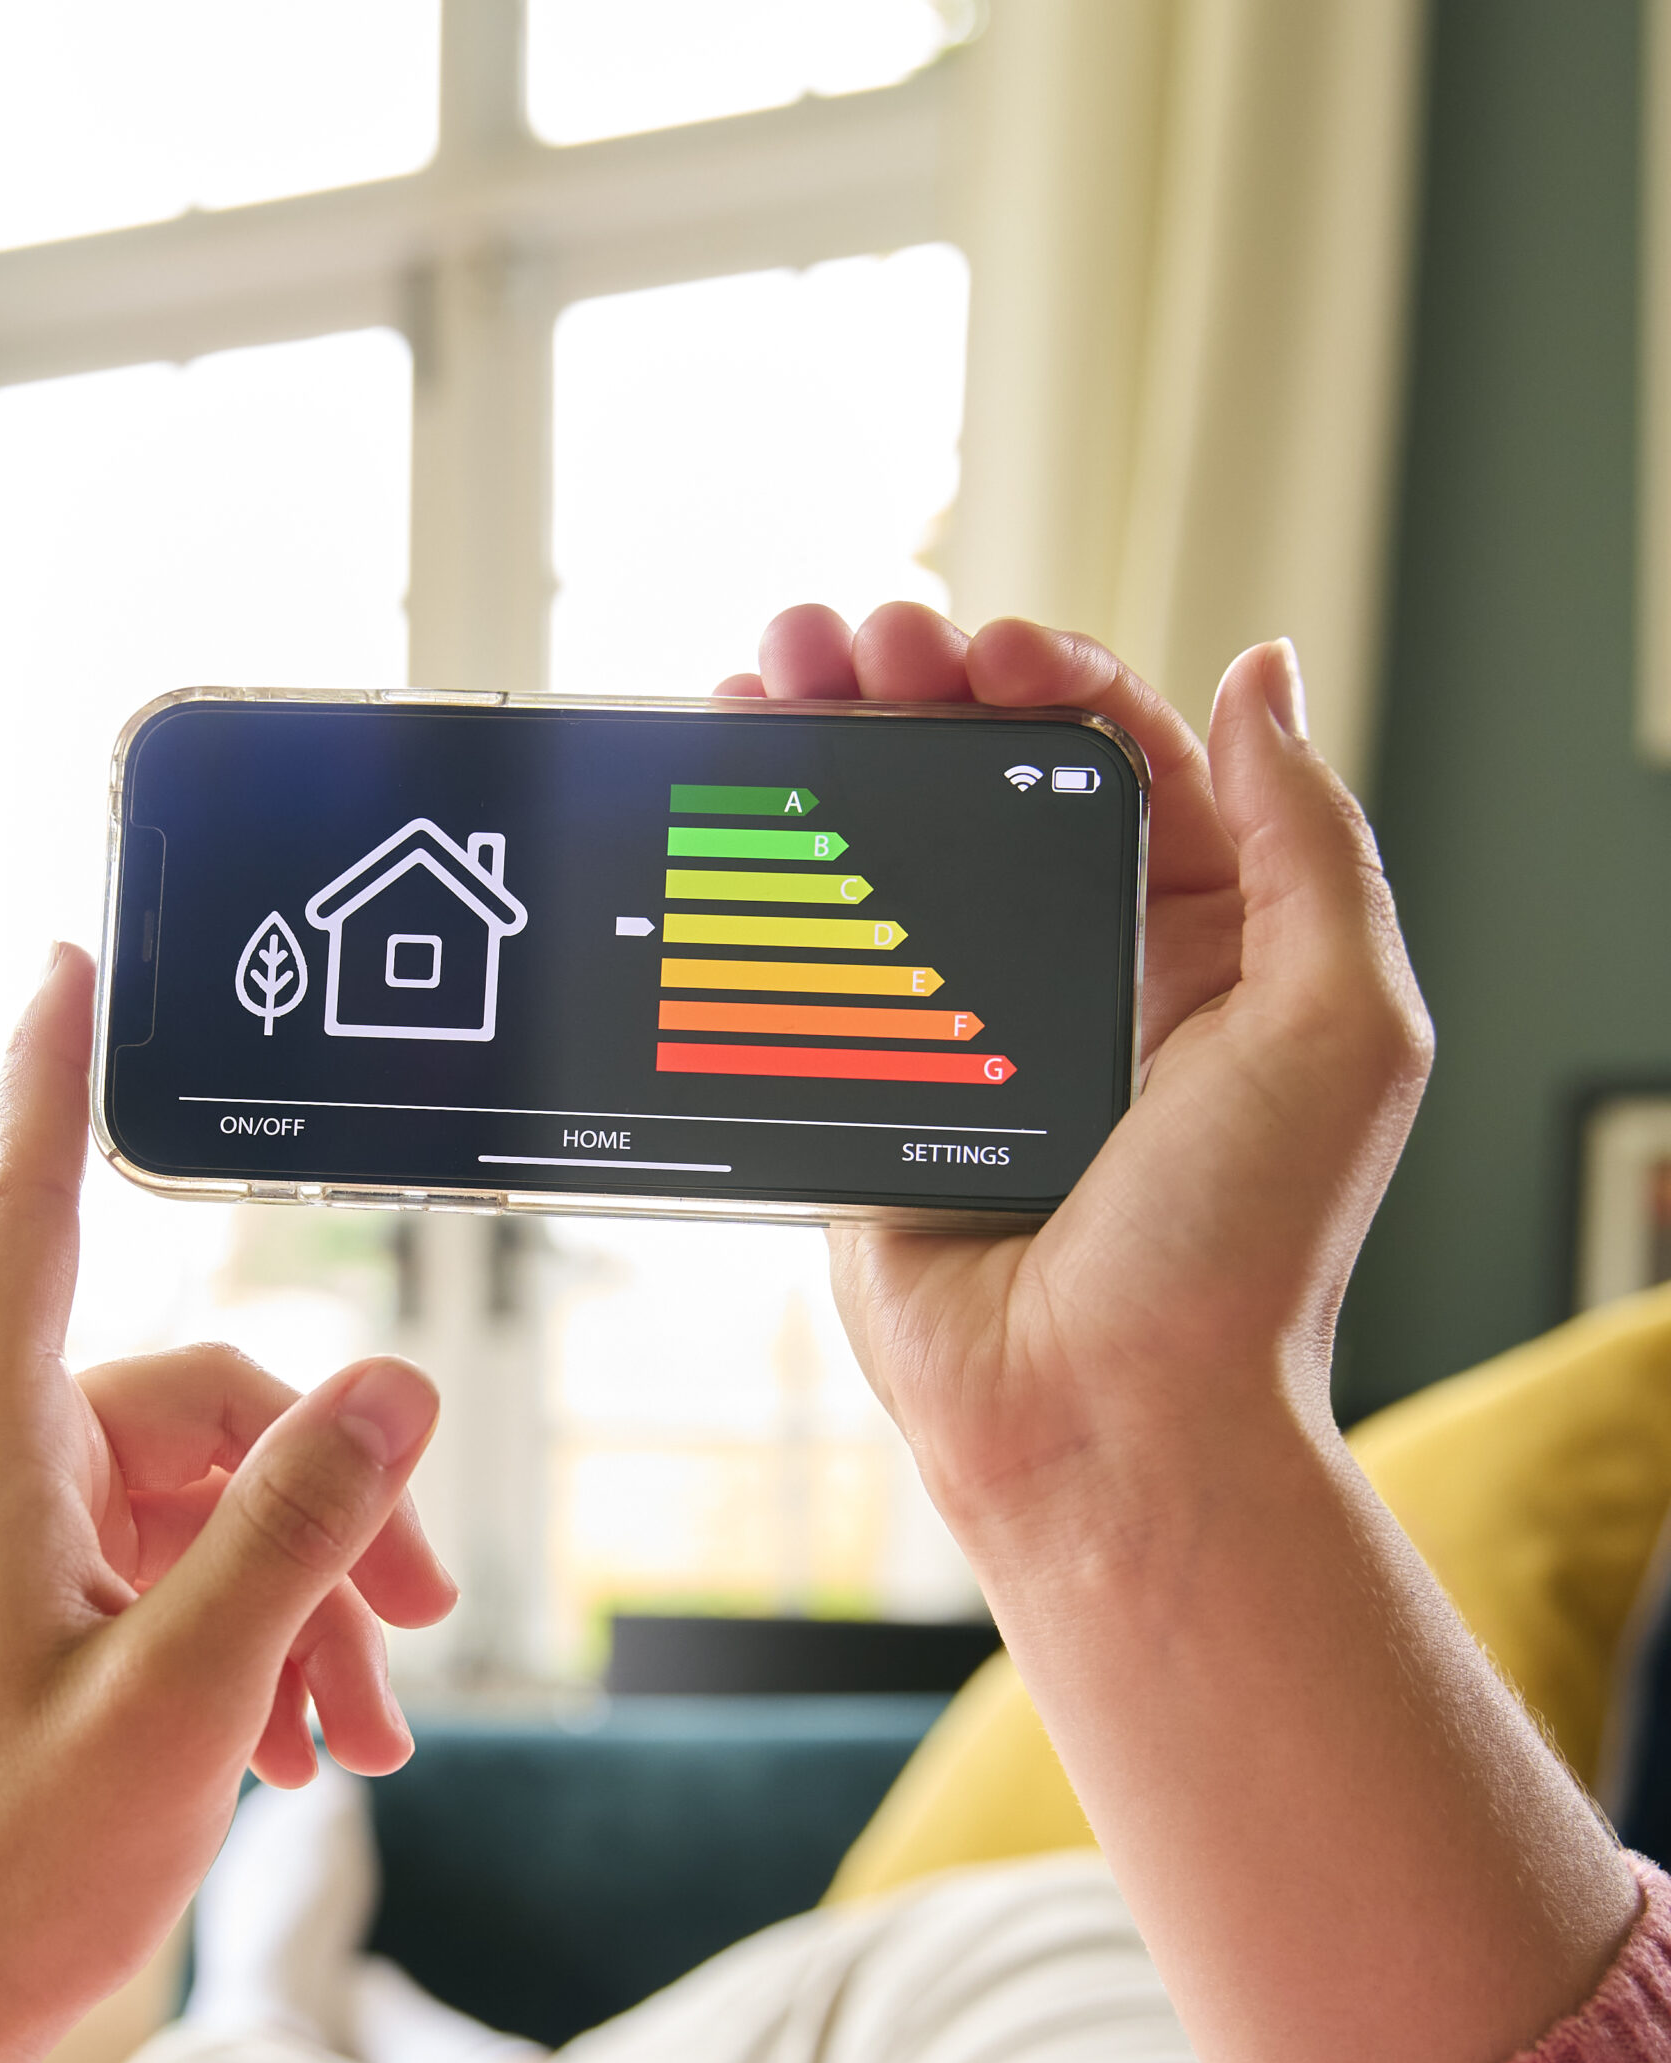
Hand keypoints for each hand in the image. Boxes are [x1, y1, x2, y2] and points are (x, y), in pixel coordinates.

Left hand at [0, 942, 454, 2062]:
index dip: (47, 1079)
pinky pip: (169, 1572)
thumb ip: (298, 1532)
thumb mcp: (189, 1694)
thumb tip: (395, 1386)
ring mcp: (5, 1545)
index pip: (24, 1213)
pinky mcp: (27, 1611)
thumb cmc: (10, 1864)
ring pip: (201, 1504)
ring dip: (304, 1600)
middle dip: (331, 1512)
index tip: (64, 959)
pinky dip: (252, 1636)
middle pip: (202, 1408)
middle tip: (423, 1630)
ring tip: (366, 1732)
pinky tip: (313, 1741)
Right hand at [716, 601, 1429, 1531]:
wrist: (1104, 1422)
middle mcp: (1081, 971)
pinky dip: (765, 875)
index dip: (1049, 678)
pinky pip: (812, 960)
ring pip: (884, 852)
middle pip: (981, 783)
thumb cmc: (1240, 1249)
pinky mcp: (864, 1090)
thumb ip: (1310, 840)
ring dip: (826, 750)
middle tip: (845, 640)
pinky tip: (725, 799)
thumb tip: (1266, 672)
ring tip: (767, 676)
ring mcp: (960, 1029)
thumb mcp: (1337, 1019)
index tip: (982, 653)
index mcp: (1204, 941)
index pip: (1119, 756)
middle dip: (910, 687)